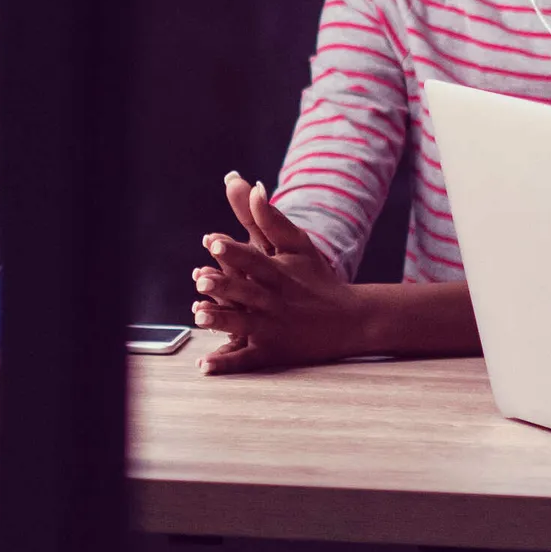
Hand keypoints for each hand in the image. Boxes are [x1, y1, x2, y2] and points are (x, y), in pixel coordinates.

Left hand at [194, 173, 362, 373]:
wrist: (351, 320)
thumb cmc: (319, 278)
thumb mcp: (299, 247)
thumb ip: (272, 220)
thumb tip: (252, 186)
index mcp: (279, 274)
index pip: (254, 260)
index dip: (234, 251)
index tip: (213, 241)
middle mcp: (275, 301)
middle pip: (246, 292)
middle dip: (224, 286)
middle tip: (201, 279)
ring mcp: (273, 328)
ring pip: (244, 324)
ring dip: (222, 321)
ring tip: (199, 316)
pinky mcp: (272, 352)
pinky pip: (246, 360)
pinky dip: (226, 363)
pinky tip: (204, 365)